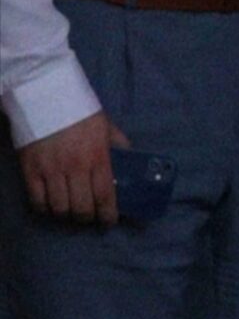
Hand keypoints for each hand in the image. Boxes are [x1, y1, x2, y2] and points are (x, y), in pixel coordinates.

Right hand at [18, 110, 128, 224]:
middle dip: (86, 218)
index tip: (109, 222)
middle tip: (88, 217)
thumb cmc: (79, 111)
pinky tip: (50, 205)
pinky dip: (44, 208)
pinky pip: (36, 201)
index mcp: (98, 156)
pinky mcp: (29, 170)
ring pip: (59, 208)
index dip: (108, 215)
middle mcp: (75, 167)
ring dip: (66, 214)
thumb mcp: (106, 126)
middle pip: (81, 207)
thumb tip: (129, 161)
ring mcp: (51, 170)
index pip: (105, 195)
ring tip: (69, 211)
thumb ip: (118, 145)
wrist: (45, 96)